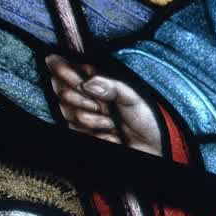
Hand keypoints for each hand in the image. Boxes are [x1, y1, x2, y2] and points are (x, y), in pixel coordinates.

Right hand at [45, 54, 162, 156]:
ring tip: (112, 123)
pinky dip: (97, 135)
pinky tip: (111, 135)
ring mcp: (84, 116)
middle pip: (62, 92)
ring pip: (68, 113)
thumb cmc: (147, 120)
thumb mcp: (133, 96)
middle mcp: (87, 97)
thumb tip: (88, 83)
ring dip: (93, 120)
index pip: (67, 68)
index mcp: (98, 82)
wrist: (153, 147)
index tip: (79, 81)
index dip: (63, 70)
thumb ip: (110, 86)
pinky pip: (76, 131)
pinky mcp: (84, 134)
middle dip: (81, 100)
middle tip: (102, 107)